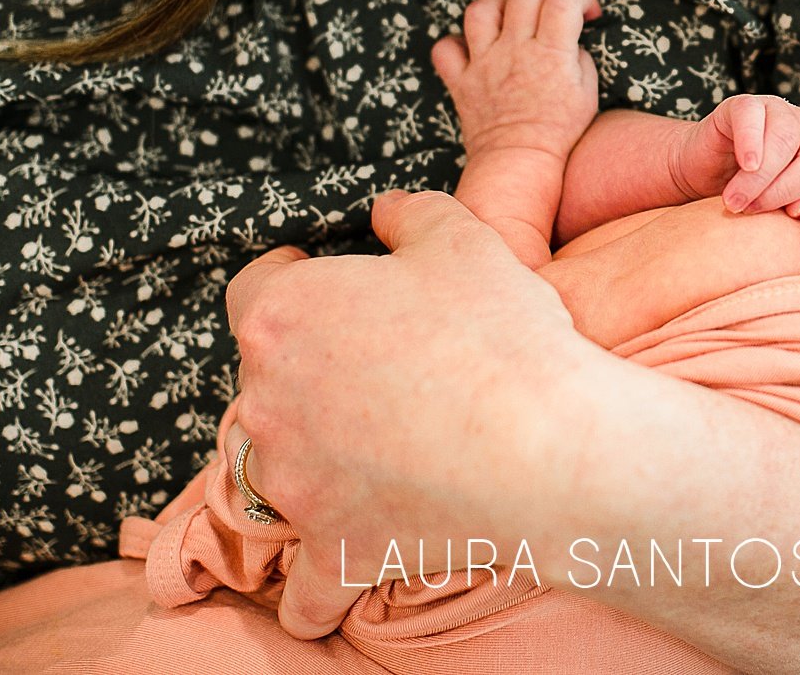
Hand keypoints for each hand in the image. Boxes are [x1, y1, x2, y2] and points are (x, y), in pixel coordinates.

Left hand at [224, 190, 611, 638]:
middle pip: (267, 379)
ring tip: (384, 452)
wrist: (545, 444)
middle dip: (312, 371)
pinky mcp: (334, 548)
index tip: (321, 282)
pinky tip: (332, 580)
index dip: (290, 278)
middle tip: (383, 367)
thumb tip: (387, 211)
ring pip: (280, 473)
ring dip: (316, 463)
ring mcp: (294, 483)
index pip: (253, 287)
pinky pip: (305, 588)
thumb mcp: (464, 239)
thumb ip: (412, 214)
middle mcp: (267, 399)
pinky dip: (317, 587)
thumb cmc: (501, 333)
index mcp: (285, 314)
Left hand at [431, 0, 600, 161]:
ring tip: (511, 14)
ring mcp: (483, 64)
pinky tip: (473, 48)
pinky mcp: (461, 81)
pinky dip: (455, 43)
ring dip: (498, 2)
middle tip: (553, 6)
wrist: (519, 163)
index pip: (564, 2)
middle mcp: (514, 51)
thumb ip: (580, 59)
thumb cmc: (559, 132)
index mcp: (550, 55)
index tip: (587, 12)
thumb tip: (570, 41)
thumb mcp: (587, 94)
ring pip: (480, 10)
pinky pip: (445, 49)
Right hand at [673, 93, 799, 255]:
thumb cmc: (744, 198)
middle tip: (753, 213)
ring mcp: (780, 113)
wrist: (697, 172)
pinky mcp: (745, 105)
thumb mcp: (775, 214)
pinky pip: (754, 117)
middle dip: (788, 193)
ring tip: (735, 203)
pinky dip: (751, 142)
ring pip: (787, 140)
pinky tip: (744, 165)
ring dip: (760, 178)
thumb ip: (798, 212)